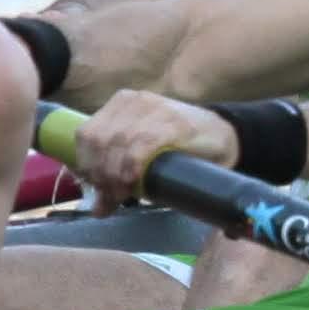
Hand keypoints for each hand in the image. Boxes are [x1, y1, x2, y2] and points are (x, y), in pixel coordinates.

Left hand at [72, 90, 236, 203]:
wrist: (223, 136)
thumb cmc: (179, 147)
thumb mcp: (142, 155)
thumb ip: (118, 174)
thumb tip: (97, 208)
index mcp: (121, 104)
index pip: (86, 134)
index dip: (84, 164)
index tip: (94, 187)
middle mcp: (134, 101)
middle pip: (98, 140)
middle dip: (99, 173)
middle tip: (110, 196)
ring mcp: (154, 109)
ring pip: (117, 143)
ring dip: (114, 174)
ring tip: (122, 194)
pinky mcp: (174, 122)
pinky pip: (142, 144)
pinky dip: (132, 165)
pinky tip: (134, 180)